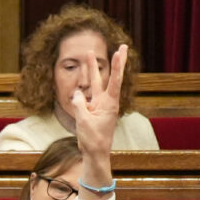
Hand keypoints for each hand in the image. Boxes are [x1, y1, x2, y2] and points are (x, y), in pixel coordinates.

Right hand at [64, 43, 129, 158]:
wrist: (94, 152)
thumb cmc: (93, 139)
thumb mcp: (84, 121)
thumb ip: (79, 104)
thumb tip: (77, 93)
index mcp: (110, 103)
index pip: (114, 81)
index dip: (116, 66)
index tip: (119, 52)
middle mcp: (106, 101)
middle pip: (109, 77)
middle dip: (115, 62)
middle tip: (122, 47)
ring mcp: (99, 104)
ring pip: (94, 83)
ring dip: (92, 69)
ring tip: (89, 54)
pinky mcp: (91, 109)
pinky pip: (83, 98)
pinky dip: (79, 97)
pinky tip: (77, 101)